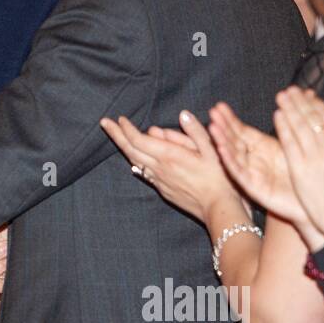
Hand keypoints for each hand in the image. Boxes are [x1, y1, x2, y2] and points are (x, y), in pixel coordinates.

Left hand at [100, 110, 238, 222]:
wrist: (217, 207)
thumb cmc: (219, 177)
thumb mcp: (212, 150)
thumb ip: (195, 131)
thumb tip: (182, 114)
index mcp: (169, 155)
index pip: (139, 139)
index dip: (127, 129)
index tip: (120, 118)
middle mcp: (159, 168)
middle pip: (130, 149)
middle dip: (116, 135)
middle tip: (104, 123)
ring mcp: (159, 180)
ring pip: (135, 161)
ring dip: (124, 148)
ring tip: (116, 136)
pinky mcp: (162, 189)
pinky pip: (144, 173)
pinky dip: (136, 162)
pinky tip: (134, 160)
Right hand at [207, 102, 307, 224]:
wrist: (314, 201)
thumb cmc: (307, 173)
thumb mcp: (300, 140)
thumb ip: (301, 116)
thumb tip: (308, 91)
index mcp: (261, 147)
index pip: (241, 130)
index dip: (230, 119)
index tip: (219, 106)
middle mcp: (253, 159)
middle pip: (233, 140)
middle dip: (222, 126)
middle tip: (212, 112)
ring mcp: (251, 173)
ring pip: (232, 155)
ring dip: (221, 141)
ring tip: (213, 128)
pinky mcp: (253, 188)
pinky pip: (239, 174)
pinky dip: (230, 161)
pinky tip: (222, 150)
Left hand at [273, 87, 323, 242]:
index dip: (316, 103)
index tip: (307, 95)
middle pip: (312, 117)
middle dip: (299, 102)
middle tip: (289, 91)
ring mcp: (314, 156)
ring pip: (299, 126)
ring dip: (289, 109)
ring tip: (281, 97)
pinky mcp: (299, 168)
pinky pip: (289, 142)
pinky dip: (283, 127)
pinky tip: (277, 116)